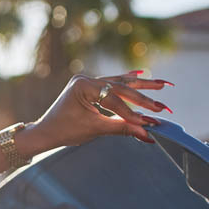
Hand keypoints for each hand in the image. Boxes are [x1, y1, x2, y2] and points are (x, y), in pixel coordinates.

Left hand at [19, 71, 171, 153]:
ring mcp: (88, 80)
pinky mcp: (90, 86)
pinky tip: (141, 74)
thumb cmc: (65, 131)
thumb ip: (121, 129)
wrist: (46, 131)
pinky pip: (112, 83)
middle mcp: (86, 79)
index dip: (131, 113)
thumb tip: (146, 134)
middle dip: (143, 97)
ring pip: (119, 83)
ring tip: (162, 85)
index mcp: (82, 86)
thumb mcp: (94, 130)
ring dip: (141, 86)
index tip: (148, 122)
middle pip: (120, 87)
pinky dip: (127, 82)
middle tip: (162, 106)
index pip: (113, 100)